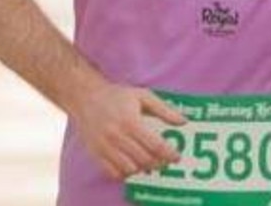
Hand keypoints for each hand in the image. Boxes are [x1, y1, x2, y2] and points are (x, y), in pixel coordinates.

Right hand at [69, 82, 185, 179]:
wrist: (86, 98)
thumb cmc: (119, 96)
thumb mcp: (144, 96)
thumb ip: (165, 110)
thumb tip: (184, 122)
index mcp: (131, 122)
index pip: (154, 145)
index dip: (168, 153)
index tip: (177, 157)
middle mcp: (117, 136)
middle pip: (144, 159)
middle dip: (159, 163)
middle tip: (167, 161)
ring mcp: (105, 147)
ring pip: (129, 169)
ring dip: (144, 169)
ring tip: (152, 163)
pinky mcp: (96, 154)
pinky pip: (113, 172)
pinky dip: (126, 173)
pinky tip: (133, 166)